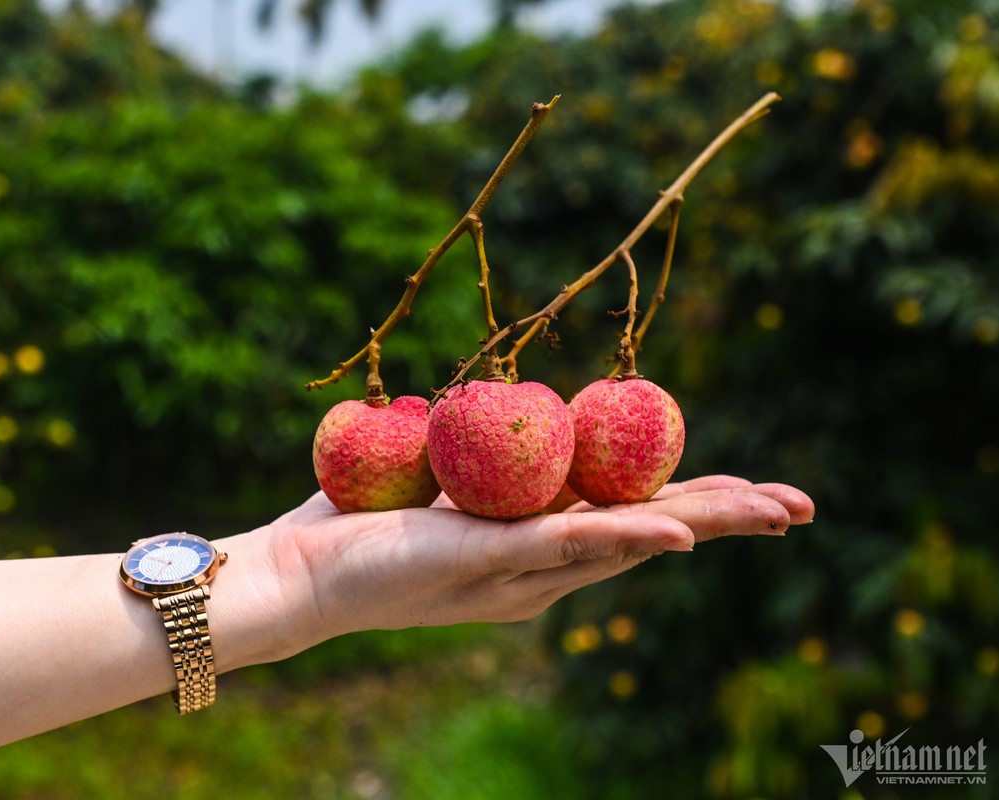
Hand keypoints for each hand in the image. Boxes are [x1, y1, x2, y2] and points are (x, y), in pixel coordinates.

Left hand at [207, 475, 813, 671]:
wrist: (297, 571)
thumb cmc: (360, 525)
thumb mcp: (438, 482)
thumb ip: (482, 463)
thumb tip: (499, 417)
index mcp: (532, 547)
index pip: (628, 518)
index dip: (692, 501)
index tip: (748, 486)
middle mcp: (539, 568)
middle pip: (649, 534)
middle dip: (726, 518)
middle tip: (799, 508)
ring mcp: (517, 569)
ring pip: (626, 540)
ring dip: (703, 522)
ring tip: (774, 512)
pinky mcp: (484, 560)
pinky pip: (563, 544)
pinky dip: (625, 534)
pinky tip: (677, 529)